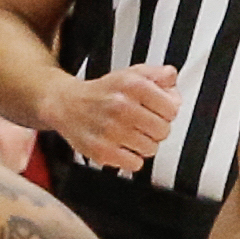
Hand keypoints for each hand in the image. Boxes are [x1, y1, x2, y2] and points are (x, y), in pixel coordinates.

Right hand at [50, 60, 184, 170]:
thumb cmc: (104, 92)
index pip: (172, 109)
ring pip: (151, 149)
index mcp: (132, 85)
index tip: (156, 111)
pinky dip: (131, 158)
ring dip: (144, 144)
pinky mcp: (101, 151)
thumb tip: (173, 80)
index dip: (166, 112)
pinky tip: (122, 146)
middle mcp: (121, 105)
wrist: (66, 104)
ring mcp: (110, 130)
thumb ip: (159, 76)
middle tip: (142, 124)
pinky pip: (135, 164)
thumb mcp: (132, 74)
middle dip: (156, 129)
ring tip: (130, 134)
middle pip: (163, 131)